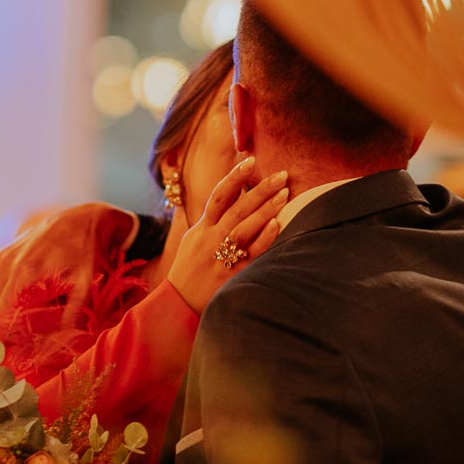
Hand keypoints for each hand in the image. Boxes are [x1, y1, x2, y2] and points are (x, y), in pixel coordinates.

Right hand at [168, 163, 288, 314]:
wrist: (178, 304)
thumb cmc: (189, 270)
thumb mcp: (193, 240)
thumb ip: (210, 220)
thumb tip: (228, 198)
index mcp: (202, 228)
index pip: (218, 195)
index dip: (234, 176)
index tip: (250, 160)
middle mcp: (211, 239)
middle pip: (237, 207)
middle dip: (260, 189)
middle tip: (281, 175)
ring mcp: (221, 256)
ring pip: (244, 226)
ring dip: (265, 208)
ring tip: (285, 194)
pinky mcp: (232, 274)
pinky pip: (250, 253)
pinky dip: (263, 238)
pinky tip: (277, 224)